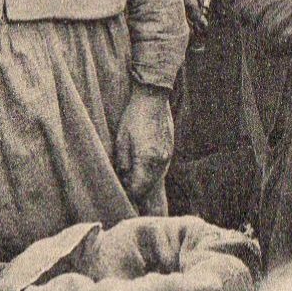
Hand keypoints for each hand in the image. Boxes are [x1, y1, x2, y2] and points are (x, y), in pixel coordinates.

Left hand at [114, 84, 173, 202]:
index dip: (129, 193)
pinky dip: (152, 171)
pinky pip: (161, 168)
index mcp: (146, 159)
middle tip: (127, 186)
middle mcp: (160, 161)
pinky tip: (143, 163)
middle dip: (138, 190)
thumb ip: (122, 162)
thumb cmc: (134, 117)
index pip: (138, 189)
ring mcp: (167, 156)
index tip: (121, 191)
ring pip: (156, 179)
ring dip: (145, 181)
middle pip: (149, 188)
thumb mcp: (121, 140)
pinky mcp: (170, 150)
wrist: (153, 97)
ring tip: (132, 173)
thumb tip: (123, 177)